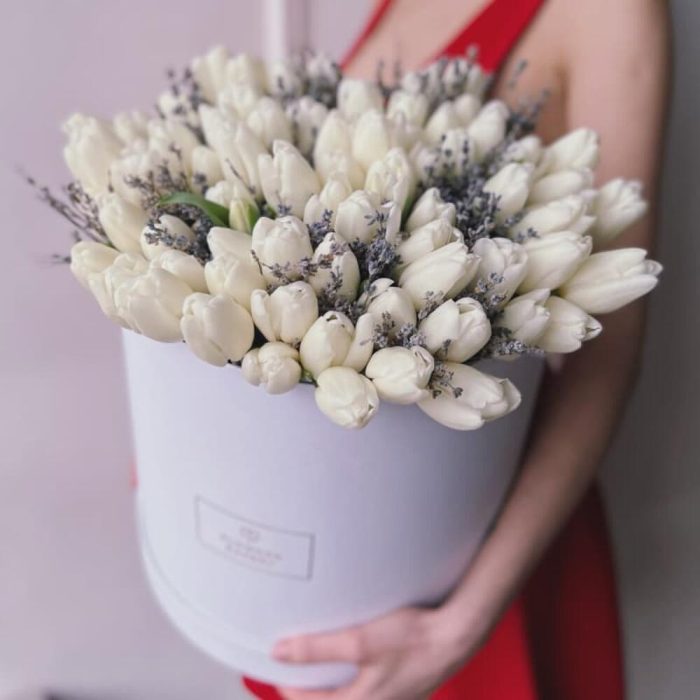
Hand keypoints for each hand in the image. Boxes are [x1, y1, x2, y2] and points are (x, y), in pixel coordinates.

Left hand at [272, 606, 482, 699]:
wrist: (455, 636)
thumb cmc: (414, 640)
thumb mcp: (359, 641)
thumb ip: (317, 648)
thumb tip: (280, 652)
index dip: (288, 686)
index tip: (278, 666)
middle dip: (310, 688)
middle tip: (295, 666)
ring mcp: (390, 699)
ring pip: (349, 697)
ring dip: (332, 683)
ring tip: (322, 660)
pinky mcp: (401, 688)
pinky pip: (367, 689)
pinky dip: (353, 677)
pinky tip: (356, 657)